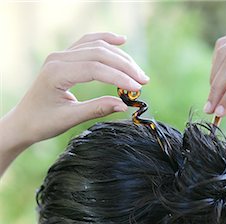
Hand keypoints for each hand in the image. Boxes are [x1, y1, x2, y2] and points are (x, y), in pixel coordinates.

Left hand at [11, 32, 149, 144]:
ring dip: (119, 56)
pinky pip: (88, 44)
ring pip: (96, 46)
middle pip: (98, 54)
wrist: (24, 121)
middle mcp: (58, 59)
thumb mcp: (70, 118)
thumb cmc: (43, 122)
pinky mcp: (65, 58)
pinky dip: (105, 41)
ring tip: (137, 72)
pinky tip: (121, 41)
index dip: (119, 77)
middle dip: (124, 66)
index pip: (95, 68)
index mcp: (57, 72)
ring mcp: (61, 56)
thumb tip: (124, 105)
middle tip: (143, 81)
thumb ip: (97, 109)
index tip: (137, 88)